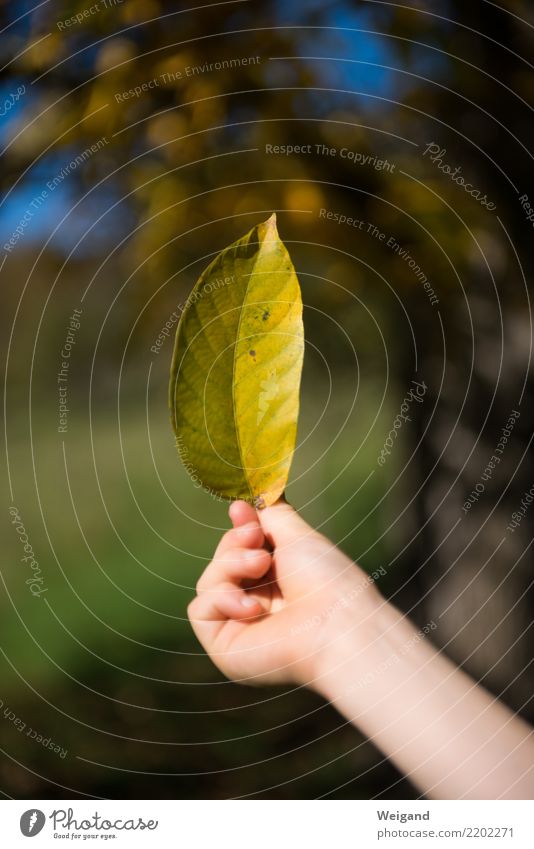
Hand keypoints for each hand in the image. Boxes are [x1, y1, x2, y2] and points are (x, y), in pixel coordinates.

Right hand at [187, 499, 382, 687]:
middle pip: (222, 562)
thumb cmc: (327, 580)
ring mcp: (240, 627)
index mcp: (279, 583)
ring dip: (231, 565)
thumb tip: (257, 495)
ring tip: (260, 565)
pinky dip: (222, 598)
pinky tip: (254, 607)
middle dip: (235, 543)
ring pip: (209, 582)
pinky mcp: (224, 647)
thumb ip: (273, 515)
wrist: (337, 622)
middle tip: (256, 539)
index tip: (241, 509)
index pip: (243, 551)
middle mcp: (259, 606)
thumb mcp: (298, 537)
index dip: (240, 529)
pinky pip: (200, 609)